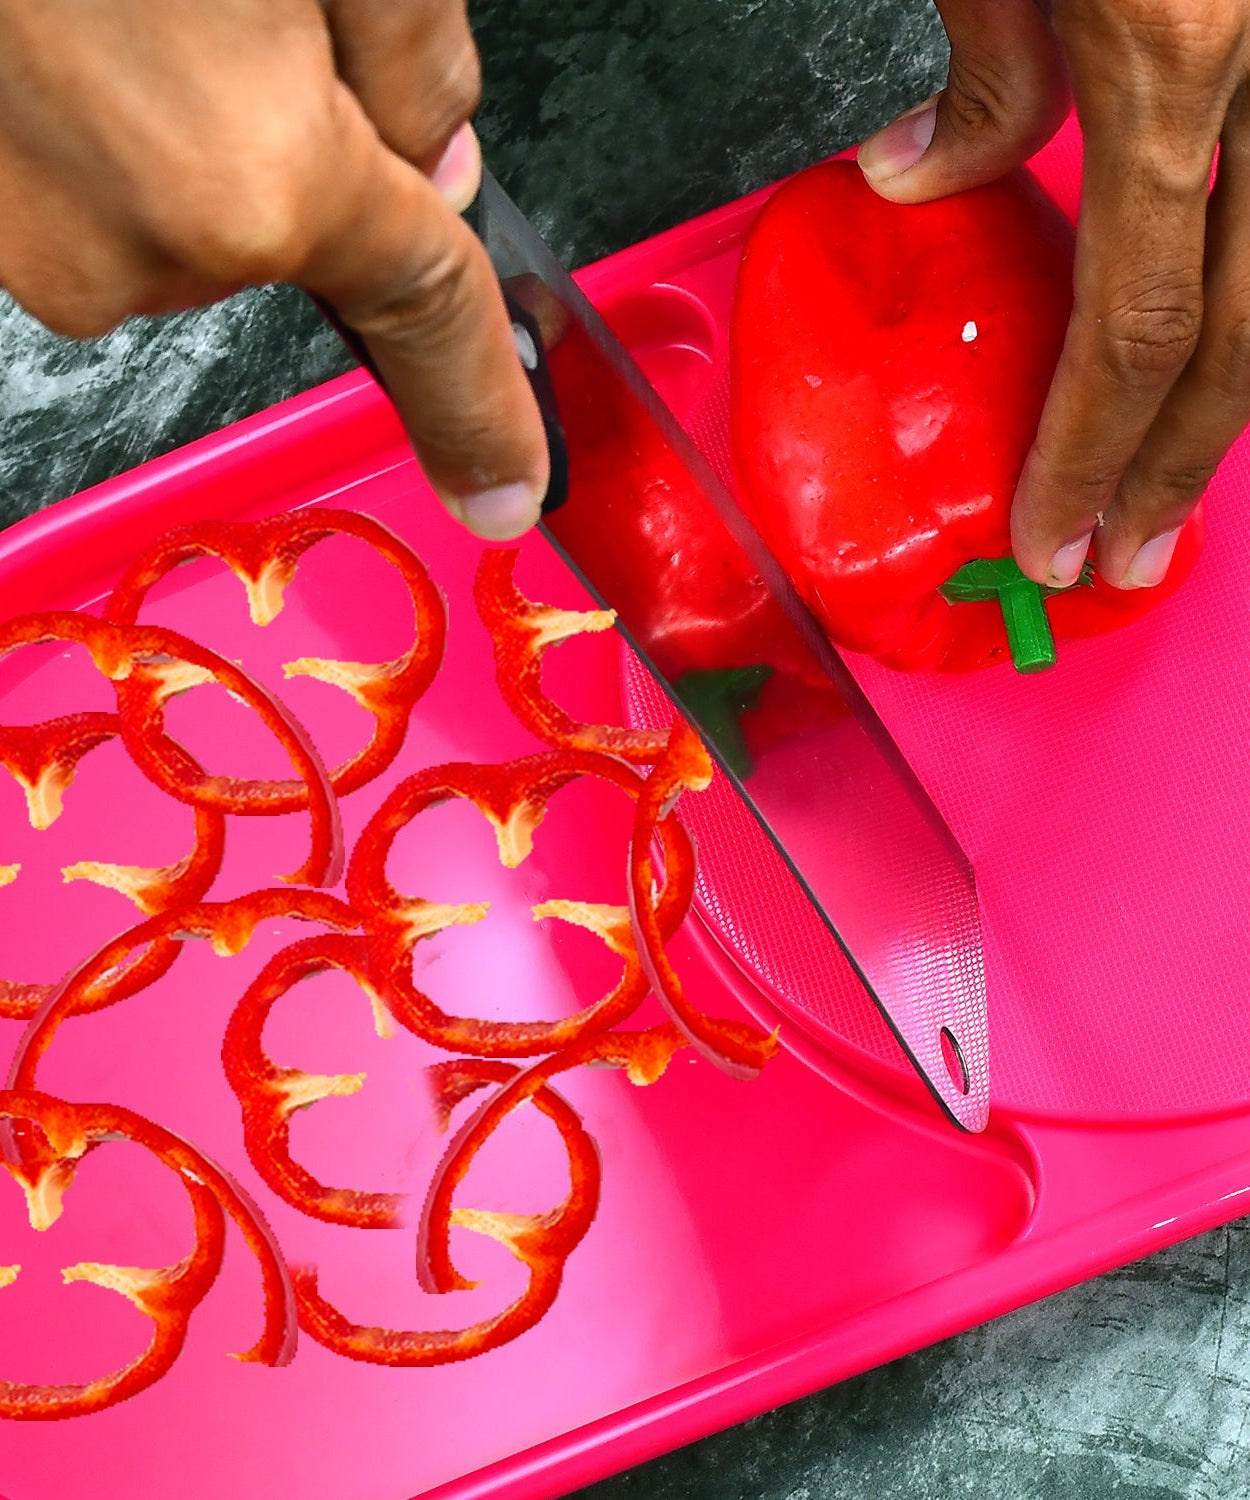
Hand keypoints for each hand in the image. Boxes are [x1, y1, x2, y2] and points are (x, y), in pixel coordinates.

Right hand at [0, 0, 547, 539]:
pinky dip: (108, 106)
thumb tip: (431, 159)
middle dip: (307, 132)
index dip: (479, 410)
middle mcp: (127, 243)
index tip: (506, 489)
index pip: (422, 314)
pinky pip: (93, 179)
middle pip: (295, 230)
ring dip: (191, 110)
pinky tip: (74, 14)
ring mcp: (22, 231)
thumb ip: (411, 51)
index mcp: (249, 177)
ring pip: (184, 203)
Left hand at [858, 0, 1248, 590]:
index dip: (1091, 453)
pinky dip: (1240, 293)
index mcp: (1175, 56)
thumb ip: (985, 75)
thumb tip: (910, 180)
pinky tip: (1208, 353)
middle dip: (1179, 468)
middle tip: (1124, 560)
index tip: (1049, 540)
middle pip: (1243, 334)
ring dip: (1226, 399)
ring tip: (1169, 479)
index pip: (1136, 323)